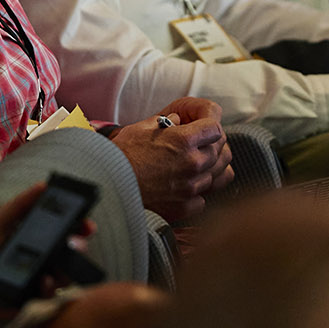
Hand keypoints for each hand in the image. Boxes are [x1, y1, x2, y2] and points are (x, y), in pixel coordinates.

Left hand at [0, 181, 95, 325]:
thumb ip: (18, 205)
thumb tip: (43, 185)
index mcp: (34, 238)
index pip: (64, 228)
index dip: (79, 224)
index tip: (86, 222)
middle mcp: (41, 258)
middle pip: (72, 251)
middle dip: (80, 246)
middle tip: (78, 243)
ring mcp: (39, 280)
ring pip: (67, 273)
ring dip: (66, 268)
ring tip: (54, 266)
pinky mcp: (34, 301)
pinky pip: (53, 295)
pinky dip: (50, 287)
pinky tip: (42, 281)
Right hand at [113, 98, 231, 222]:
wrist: (107, 187)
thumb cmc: (121, 156)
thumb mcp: (142, 128)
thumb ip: (166, 121)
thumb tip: (178, 120)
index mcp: (183, 141)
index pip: (216, 126)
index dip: (210, 120)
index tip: (203, 121)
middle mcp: (192, 164)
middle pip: (221, 149)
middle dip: (211, 141)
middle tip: (197, 140)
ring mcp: (191, 188)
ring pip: (218, 173)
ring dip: (209, 165)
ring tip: (195, 161)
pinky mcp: (184, 207)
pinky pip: (204, 197)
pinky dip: (199, 191)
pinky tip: (186, 183)